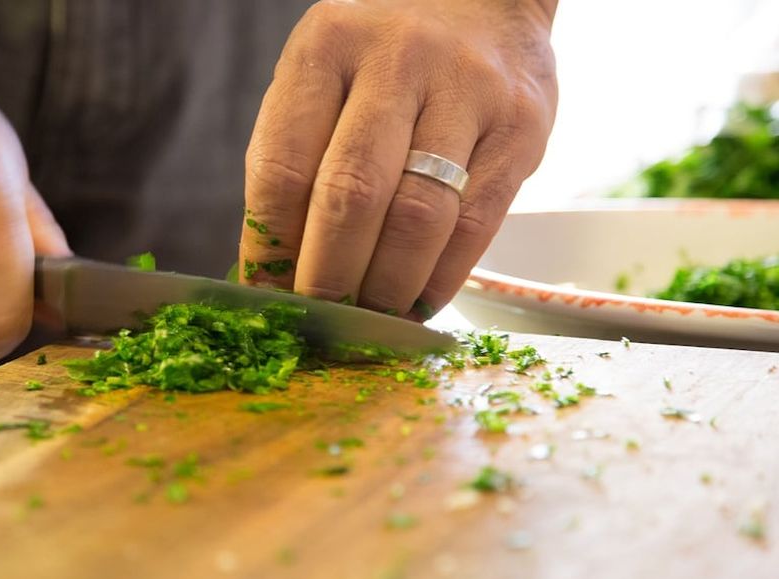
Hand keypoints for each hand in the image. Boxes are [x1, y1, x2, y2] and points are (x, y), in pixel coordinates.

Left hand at [241, 0, 556, 317]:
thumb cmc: (382, 57)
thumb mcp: (324, 78)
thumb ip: (298, 159)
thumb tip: (275, 270)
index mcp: (327, 47)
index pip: (284, 168)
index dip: (272, 248)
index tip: (268, 294)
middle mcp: (398, 60)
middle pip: (352, 197)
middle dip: (328, 277)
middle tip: (320, 320)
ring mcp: (468, 91)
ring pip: (419, 217)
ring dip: (387, 288)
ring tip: (369, 320)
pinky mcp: (522, 126)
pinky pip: (477, 224)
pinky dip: (442, 277)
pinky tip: (418, 302)